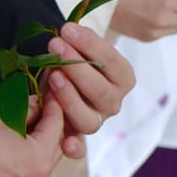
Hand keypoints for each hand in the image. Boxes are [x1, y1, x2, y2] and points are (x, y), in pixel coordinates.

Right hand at [0, 97, 63, 176]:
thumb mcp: (2, 112)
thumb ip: (27, 106)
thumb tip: (38, 103)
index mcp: (36, 160)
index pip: (57, 126)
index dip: (55, 104)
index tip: (52, 92)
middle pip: (53, 147)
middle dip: (50, 124)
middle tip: (44, 105)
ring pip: (40, 161)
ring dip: (39, 140)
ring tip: (28, 120)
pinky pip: (25, 172)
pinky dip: (26, 155)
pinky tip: (16, 140)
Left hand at [43, 23, 135, 157]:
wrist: (70, 75)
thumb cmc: (78, 56)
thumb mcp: (84, 45)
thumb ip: (80, 41)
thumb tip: (68, 31)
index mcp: (123, 77)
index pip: (111, 61)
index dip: (90, 44)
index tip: (68, 29)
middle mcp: (113, 102)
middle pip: (100, 90)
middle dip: (76, 66)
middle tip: (55, 46)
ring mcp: (97, 120)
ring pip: (88, 118)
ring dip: (69, 97)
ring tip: (53, 76)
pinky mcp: (79, 135)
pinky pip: (80, 147)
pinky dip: (74, 147)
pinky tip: (66, 143)